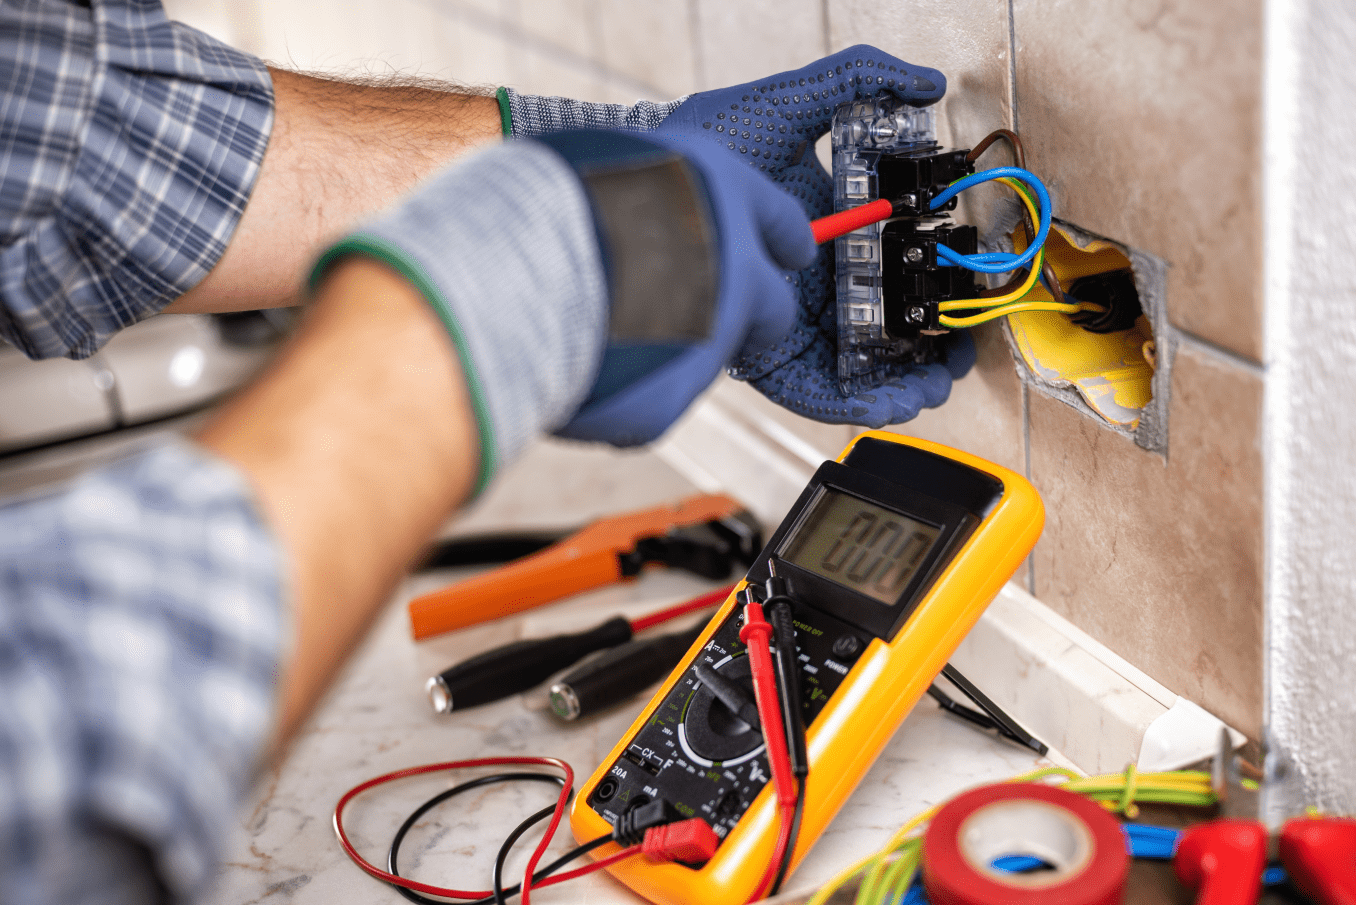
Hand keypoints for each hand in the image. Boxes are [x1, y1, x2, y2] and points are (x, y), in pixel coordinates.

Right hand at [535, 130, 816, 444]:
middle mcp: (735, 274)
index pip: (782, 222)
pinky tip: (574, 366)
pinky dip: (619, 391)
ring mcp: (708, 343)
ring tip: (595, 329)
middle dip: (752, 317)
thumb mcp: (617, 163)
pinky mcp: (667, 402)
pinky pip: (647, 402)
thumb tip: (640, 216)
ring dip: (666, 348)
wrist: (527, 264)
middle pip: (774, 310)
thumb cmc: (554, 196)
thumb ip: (647, 194)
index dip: (785, 240)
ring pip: (702, 358)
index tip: (792, 251)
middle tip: (708, 314)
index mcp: (724, 196)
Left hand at [655, 45, 975, 426]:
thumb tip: (928, 84)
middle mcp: (809, 285)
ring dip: (901, 384)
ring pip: (856, 367)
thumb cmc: (702, 149)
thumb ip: (855, 82)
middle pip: (880, 328)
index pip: (886, 270)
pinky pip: (815, 392)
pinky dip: (856, 402)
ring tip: (935, 385)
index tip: (962, 289)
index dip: (926, 286)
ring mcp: (787, 324)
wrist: (646, 195)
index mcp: (822, 235)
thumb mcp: (786, 106)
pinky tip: (891, 401)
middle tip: (960, 351)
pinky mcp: (762, 360)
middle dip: (925, 347)